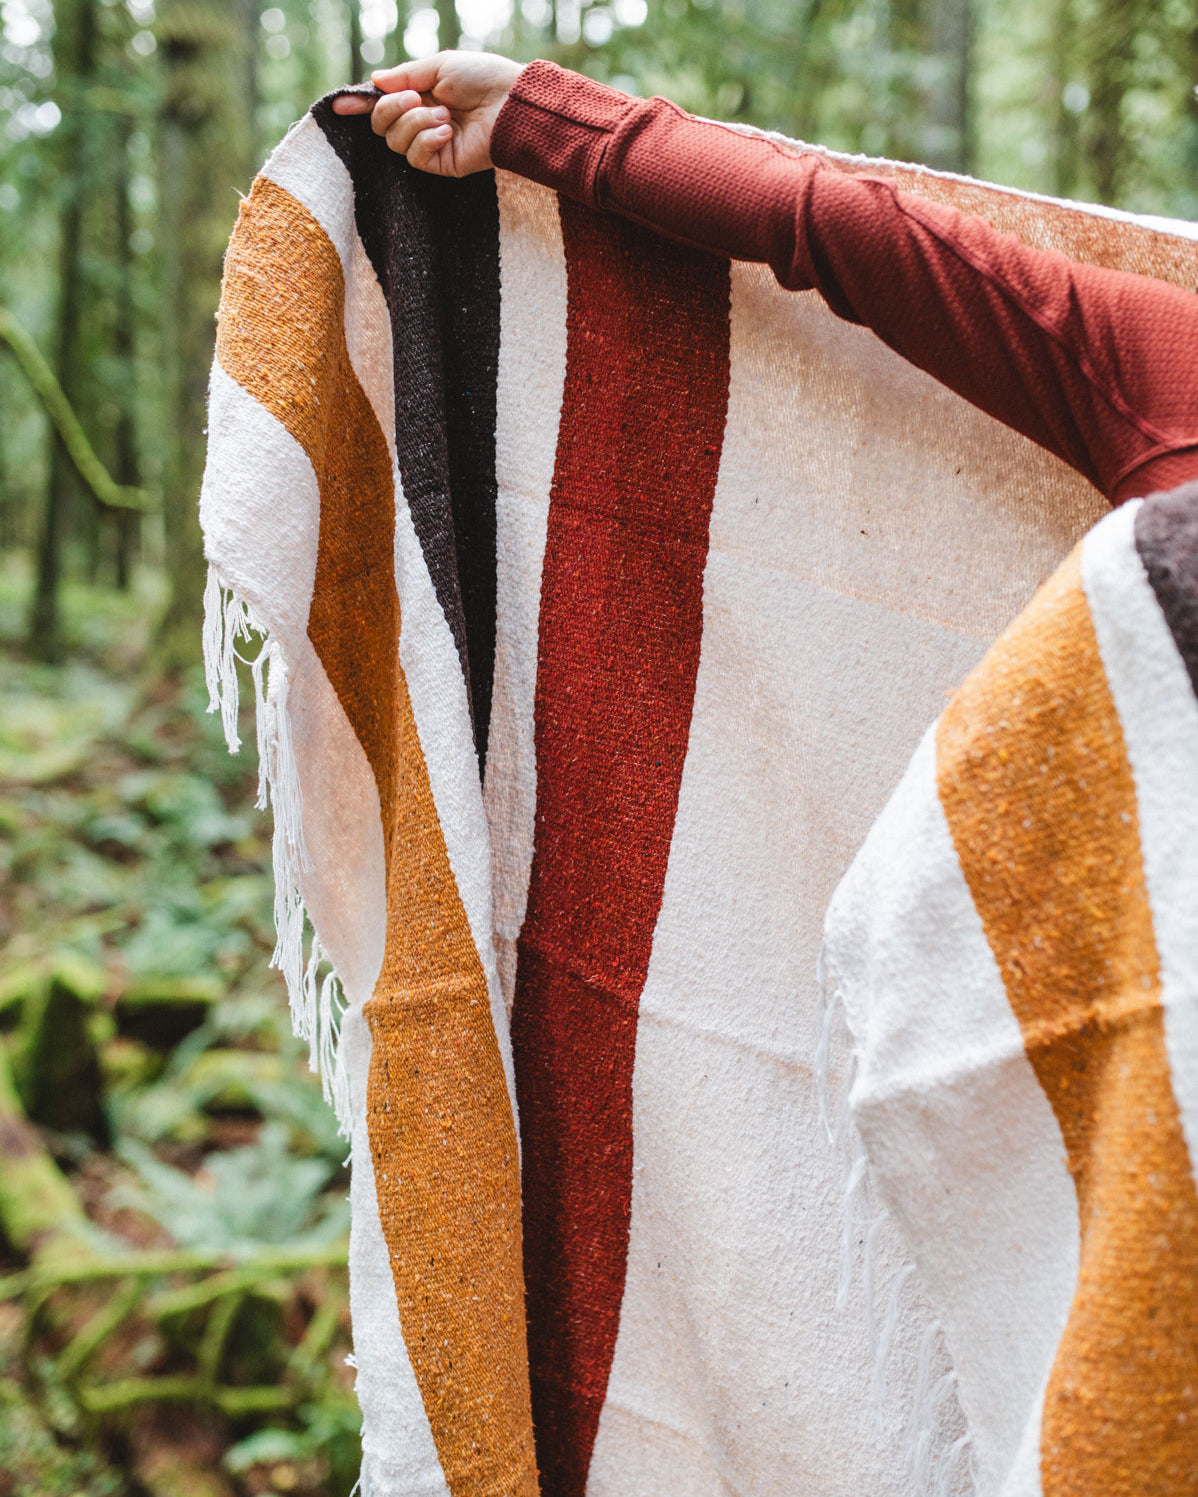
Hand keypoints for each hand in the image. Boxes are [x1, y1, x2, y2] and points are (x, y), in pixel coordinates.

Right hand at [331, 50, 523, 176]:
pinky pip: (415, 159)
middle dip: (391, 110)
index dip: (359, 105)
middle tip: (415, 98)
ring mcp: (432, 146)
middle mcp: (422, 123)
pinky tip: (446, 132)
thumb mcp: (441, 66)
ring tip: (444, 116)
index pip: (383, 105)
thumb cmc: (483, 79)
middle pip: (381, 128)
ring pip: (395, 143)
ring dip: (415, 124)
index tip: (339, 106)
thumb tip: (376, 81)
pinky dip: (426, 141)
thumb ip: (406, 74)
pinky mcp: (443, 165)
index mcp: (420, 97)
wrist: (512, 104)